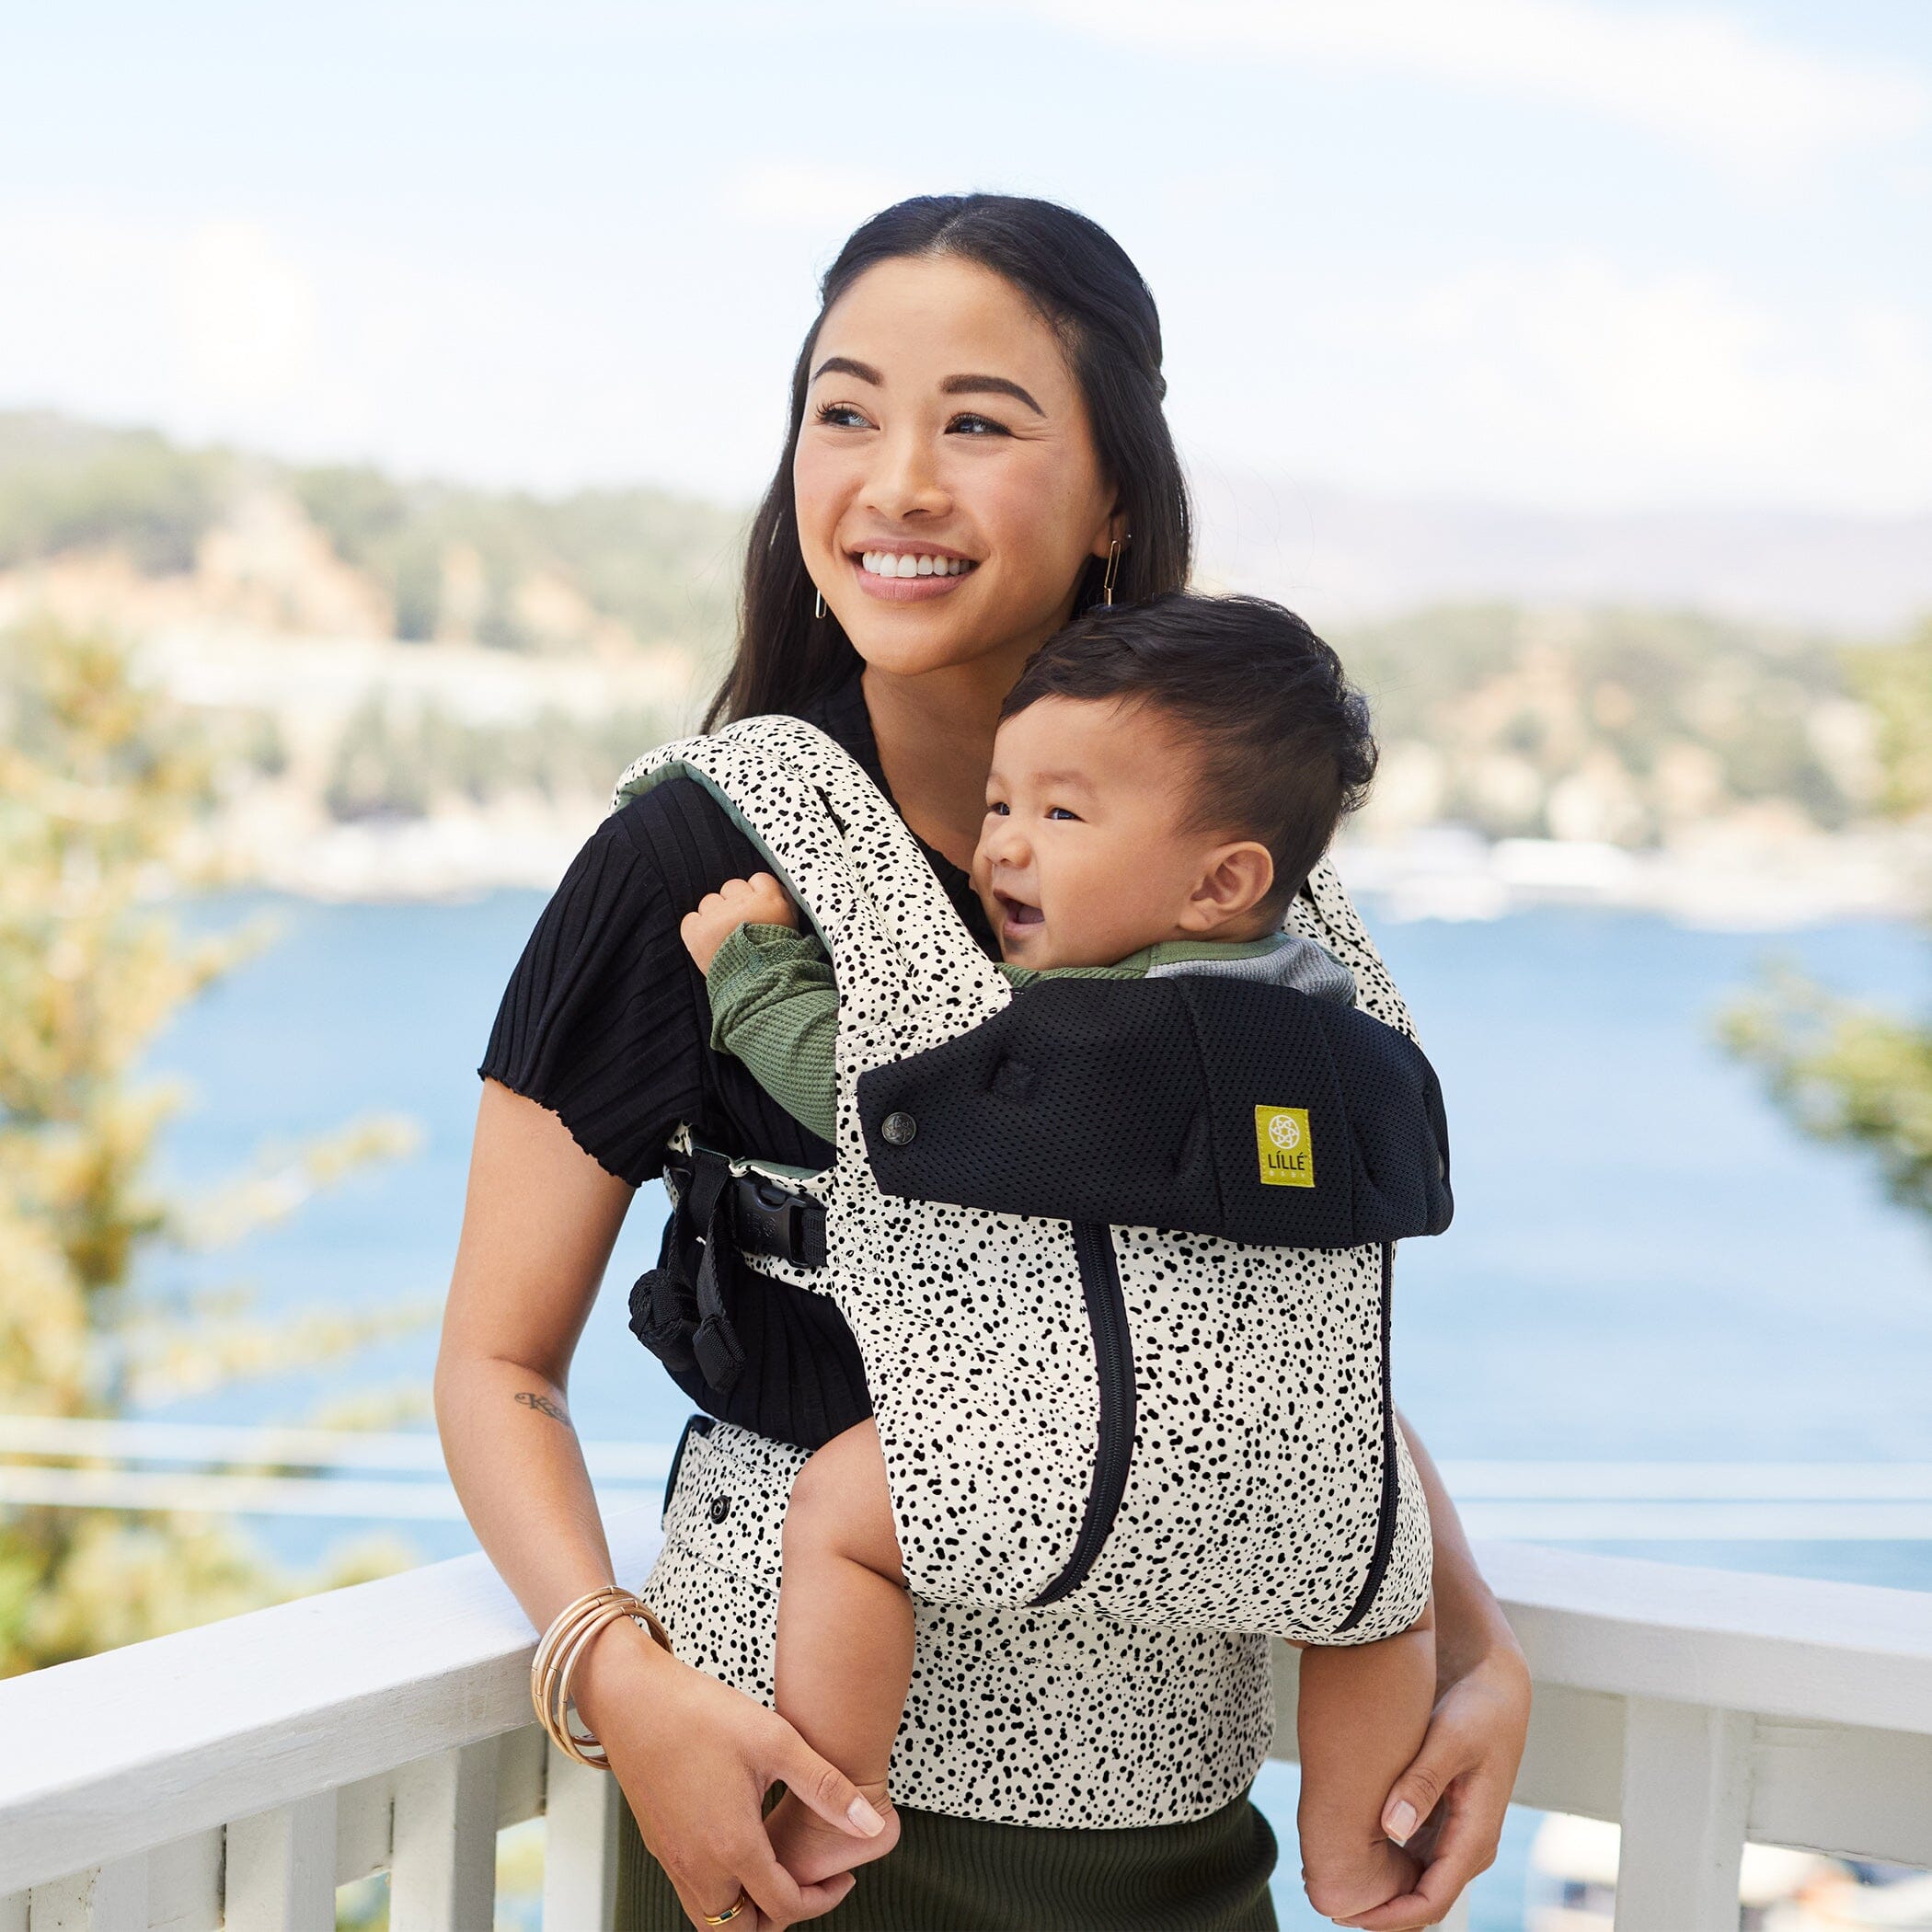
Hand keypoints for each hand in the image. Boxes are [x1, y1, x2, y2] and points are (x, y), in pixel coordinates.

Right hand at [575, 1621, 885, 1927]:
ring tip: (777, 1869)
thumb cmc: (697, 1713)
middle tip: (808, 1884)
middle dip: (782, 1916)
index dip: (822, 1900)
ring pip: (712, 1919)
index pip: (784, 1906)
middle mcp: (698, 1865)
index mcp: (732, 1845)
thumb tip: (870, 1825)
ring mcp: (673, 1859)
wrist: (630, 1698)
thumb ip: (826, 1788)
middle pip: (743, 1931)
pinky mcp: (658, 1845)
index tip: (841, 1880)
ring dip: (748, 1910)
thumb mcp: (776, 1741)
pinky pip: (693, 1894)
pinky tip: (740, 1849)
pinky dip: (722, 1892)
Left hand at [680, 873, 797, 974]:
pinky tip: (708, 942)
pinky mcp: (697, 931)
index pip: (758, 879)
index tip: (756, 910)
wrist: (760, 987)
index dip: (756, 895)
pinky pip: (691, 919)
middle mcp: (743, 903)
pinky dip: (697, 929)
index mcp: (769, 900)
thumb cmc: (778, 959)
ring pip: (710, 901)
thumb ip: (784, 904)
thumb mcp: (793, 928)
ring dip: (715, 916)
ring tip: (725, 939)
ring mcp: (718, 916)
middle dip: (734, 904)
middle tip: (740, 927)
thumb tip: (773, 890)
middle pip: (732, 887)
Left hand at [1327, 1638, 1531, 1929]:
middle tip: (1327, 1901)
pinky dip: (1383, 1862)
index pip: (1433, 1901)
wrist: (1496, 1684)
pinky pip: (1413, 1856)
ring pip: (1415, 1881)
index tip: (1351, 1915)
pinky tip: (1348, 1848)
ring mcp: (1456, 1833)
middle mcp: (1468, 1844)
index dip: (1391, 1917)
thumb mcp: (1449, 1738)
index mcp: (1476, 1835)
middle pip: (1422, 1899)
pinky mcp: (1443, 1818)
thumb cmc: (1479, 1708)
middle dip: (1379, 1909)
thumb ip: (1422, 1782)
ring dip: (1379, 1889)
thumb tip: (1393, 1828)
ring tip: (1329, 1880)